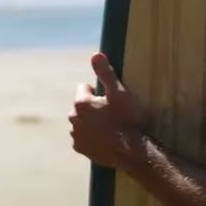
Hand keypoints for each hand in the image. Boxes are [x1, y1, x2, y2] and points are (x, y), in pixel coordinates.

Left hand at [69, 52, 147, 169]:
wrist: (133, 151)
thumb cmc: (128, 119)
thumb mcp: (120, 93)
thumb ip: (106, 73)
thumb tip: (95, 54)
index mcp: (81, 103)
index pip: (84, 88)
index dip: (98, 91)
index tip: (110, 99)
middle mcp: (73, 118)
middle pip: (80, 106)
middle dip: (92, 107)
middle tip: (112, 113)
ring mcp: (75, 135)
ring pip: (81, 122)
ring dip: (90, 122)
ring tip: (110, 127)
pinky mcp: (79, 148)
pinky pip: (82, 138)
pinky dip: (90, 137)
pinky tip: (105, 138)